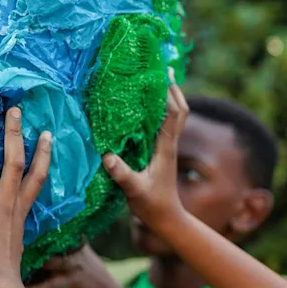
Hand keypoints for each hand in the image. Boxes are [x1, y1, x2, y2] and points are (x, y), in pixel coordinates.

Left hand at [0, 107, 51, 287]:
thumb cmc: (4, 267)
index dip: (43, 153)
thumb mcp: (16, 238)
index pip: (38, 175)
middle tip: (13, 110)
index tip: (46, 132)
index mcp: (20, 209)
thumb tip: (12, 213)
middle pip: (15, 162)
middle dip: (14, 134)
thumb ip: (13, 220)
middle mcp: (7, 203)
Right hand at [102, 71, 188, 232]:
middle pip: (179, 109)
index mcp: (165, 148)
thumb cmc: (152, 205)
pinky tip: (147, 106)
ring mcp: (167, 148)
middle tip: (162, 67)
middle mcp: (169, 144)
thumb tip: (107, 156)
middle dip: (173, 88)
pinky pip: (164, 125)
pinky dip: (160, 110)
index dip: (170, 93)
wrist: (168, 220)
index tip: (163, 72)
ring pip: (174, 116)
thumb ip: (122, 174)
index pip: (173, 114)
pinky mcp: (161, 152)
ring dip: (169, 97)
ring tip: (156, 79)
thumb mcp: (134, 190)